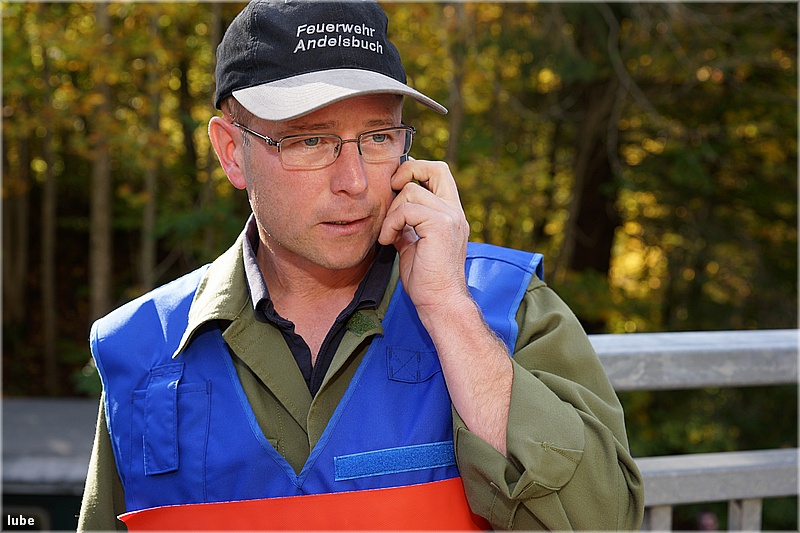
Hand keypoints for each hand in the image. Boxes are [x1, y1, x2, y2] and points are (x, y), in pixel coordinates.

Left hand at [379, 159, 512, 454]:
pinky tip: (389, 242)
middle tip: (391, 194)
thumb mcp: (414, 245)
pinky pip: (407, 208)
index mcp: (451, 214)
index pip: (438, 173)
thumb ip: (408, 225)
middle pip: (435, 167)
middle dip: (407, 171)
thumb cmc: (427, 282)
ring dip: (391, 212)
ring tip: (388, 235)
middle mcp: (455, 211)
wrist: (441, 305)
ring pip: (411, 190)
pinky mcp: (441, 225)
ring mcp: (450, 217)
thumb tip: (391, 213)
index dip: (414, 172)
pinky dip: (391, 224)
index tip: (394, 191)